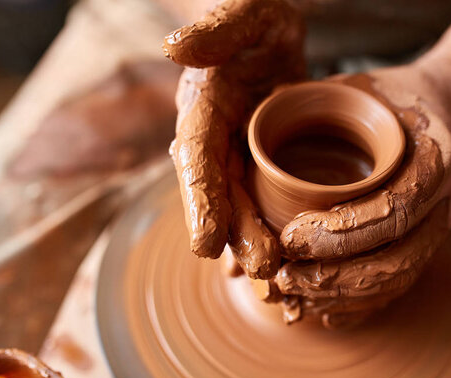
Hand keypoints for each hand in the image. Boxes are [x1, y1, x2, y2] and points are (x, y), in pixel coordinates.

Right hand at [164, 0, 304, 278]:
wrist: (273, 31)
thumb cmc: (262, 16)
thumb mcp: (249, 11)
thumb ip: (217, 29)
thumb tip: (174, 48)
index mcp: (202, 105)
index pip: (195, 157)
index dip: (199, 201)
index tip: (206, 244)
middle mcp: (212, 135)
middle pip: (219, 192)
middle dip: (236, 233)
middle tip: (264, 269)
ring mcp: (235, 150)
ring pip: (239, 203)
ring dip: (252, 241)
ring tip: (274, 277)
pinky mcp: (258, 158)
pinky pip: (257, 198)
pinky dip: (263, 228)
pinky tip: (277, 261)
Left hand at [270, 68, 450, 321]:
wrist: (433, 108)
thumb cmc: (382, 97)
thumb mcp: (348, 86)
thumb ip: (308, 106)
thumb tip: (249, 133)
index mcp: (436, 155)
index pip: (393, 208)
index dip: (341, 233)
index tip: (289, 238)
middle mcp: (449, 197)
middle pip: (399, 257)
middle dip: (337, 276)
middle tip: (284, 278)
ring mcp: (443, 223)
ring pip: (399, 279)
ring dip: (343, 295)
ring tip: (294, 294)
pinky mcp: (428, 240)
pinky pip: (401, 284)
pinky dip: (362, 304)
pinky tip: (325, 310)